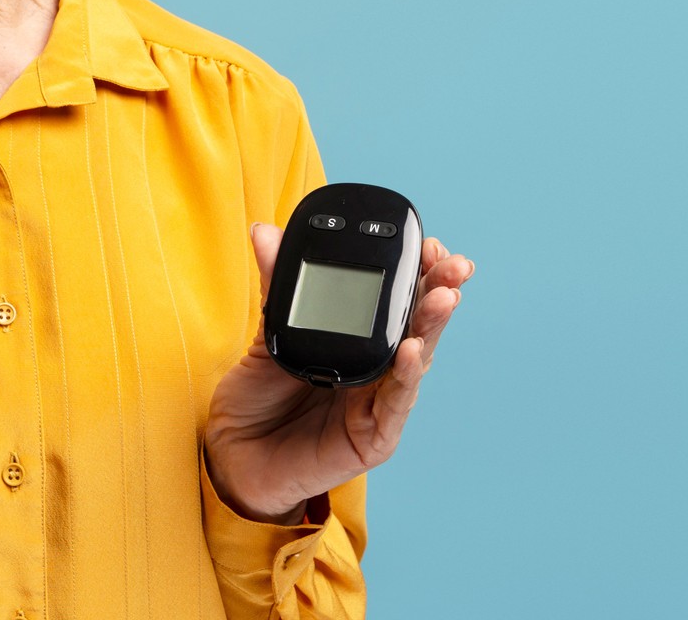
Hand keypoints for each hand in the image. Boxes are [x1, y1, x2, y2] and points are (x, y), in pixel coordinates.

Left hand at [202, 227, 473, 521]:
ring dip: (431, 327)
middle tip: (454, 264)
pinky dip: (404, 376)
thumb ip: (277, 286)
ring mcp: (378, 405)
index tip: (427, 245)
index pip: (398, 303)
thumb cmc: (256, 399)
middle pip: (416, 326)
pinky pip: (393, 404)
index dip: (417, 274)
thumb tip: (265, 232)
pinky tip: (411, 351)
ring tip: (445, 296)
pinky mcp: (372, 439)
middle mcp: (376, 371)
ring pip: (414, 360)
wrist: (233, 455)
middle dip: (439, 291)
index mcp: (357, 341)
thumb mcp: (267, 334)